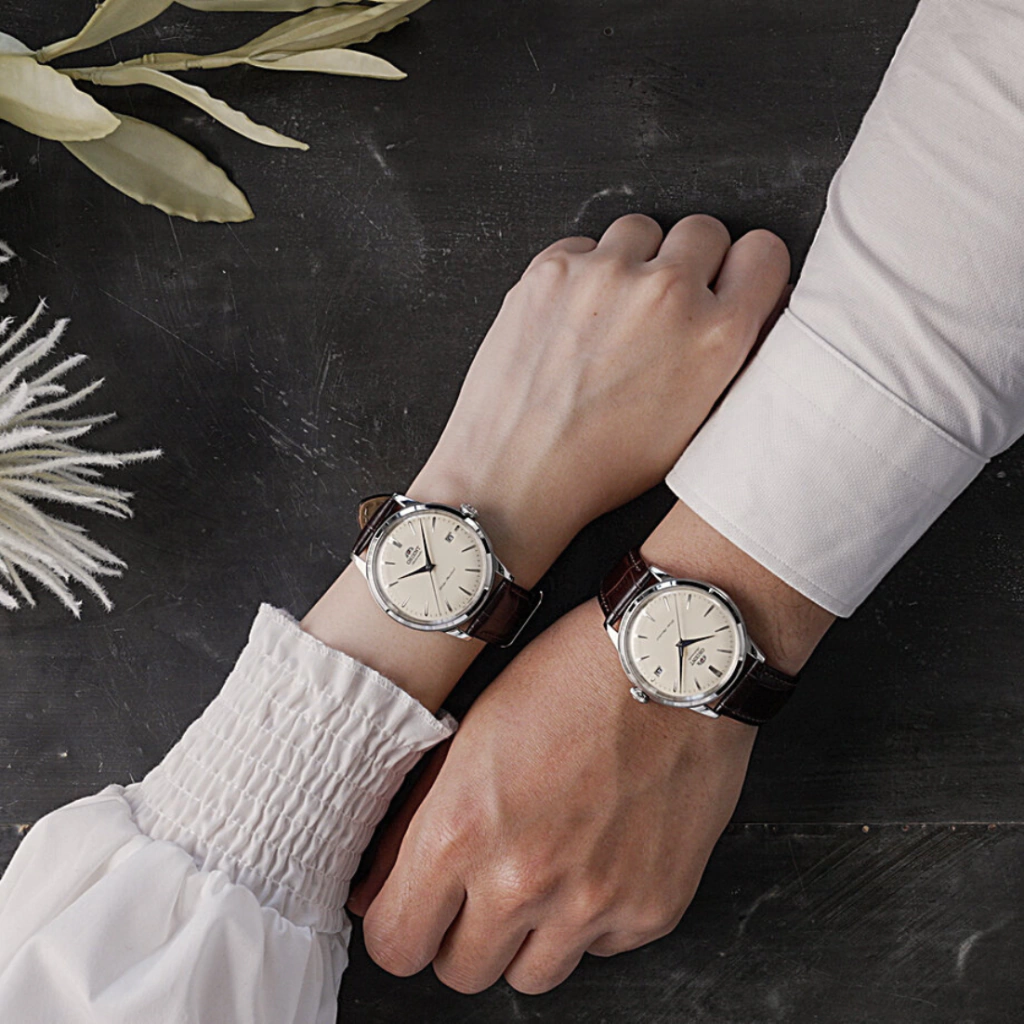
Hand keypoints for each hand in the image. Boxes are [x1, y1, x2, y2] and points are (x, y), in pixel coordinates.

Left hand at [302, 214, 788, 707]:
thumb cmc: (600, 469)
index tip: (730, 283)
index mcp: (717, 337)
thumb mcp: (695, 426)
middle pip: (704, 230)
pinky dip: (584, 270)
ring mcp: (604, 273)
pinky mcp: (550, 269)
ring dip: (637, 260)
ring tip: (614, 312)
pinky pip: (584, 245)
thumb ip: (725, 357)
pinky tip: (573, 317)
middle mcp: (667, 292)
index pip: (764, 253)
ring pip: (642, 230)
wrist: (514, 478)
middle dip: (693, 262)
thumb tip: (735, 312)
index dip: (747, 270)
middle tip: (666, 306)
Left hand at [349, 502, 834, 991]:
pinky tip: (599, 855)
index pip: (397, 944)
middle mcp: (524, 881)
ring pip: (532, 976)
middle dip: (459, 935)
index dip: (397, 927)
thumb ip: (418, 821)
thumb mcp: (470, 733)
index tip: (413, 911)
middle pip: (461, 972)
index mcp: (462, 832)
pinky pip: (602, 947)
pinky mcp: (652, 908)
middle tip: (478, 889)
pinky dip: (593, 918)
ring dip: (525, 937)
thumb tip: (376, 891)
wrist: (672, 662)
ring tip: (543, 872)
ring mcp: (594, 903)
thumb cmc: (569, 677)